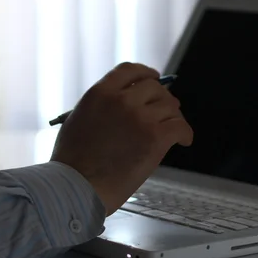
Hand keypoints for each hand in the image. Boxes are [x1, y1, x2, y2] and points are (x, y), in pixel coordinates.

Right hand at [51, 62, 193, 214]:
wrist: (78, 187)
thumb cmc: (72, 161)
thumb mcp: (78, 119)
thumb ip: (101, 106)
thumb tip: (124, 103)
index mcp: (101, 92)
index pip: (130, 70)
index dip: (146, 73)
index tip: (154, 78)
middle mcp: (122, 99)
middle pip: (154, 88)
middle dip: (162, 98)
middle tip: (166, 111)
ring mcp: (141, 117)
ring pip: (170, 106)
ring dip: (174, 117)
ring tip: (174, 128)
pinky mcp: (156, 137)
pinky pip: (180, 127)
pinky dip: (185, 134)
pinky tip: (183, 141)